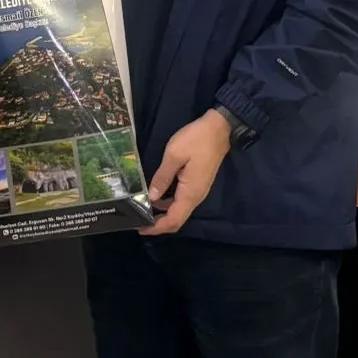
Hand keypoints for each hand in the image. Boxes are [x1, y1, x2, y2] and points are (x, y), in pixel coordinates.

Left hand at [146, 110, 231, 235]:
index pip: (173, 220)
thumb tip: (152, 197)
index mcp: (190, 193)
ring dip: (163, 214)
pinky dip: (169, 204)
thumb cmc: (196, 140)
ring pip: (180, 211)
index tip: (140, 228)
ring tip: (144, 210)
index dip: (157, 228)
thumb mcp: (174, 155)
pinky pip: (183, 201)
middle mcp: (196, 197)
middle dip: (159, 224)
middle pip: (177, 219)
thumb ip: (162, 177)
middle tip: (139, 221)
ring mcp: (198, 191)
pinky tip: (157, 197)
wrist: (219, 129)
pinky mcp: (198, 184)